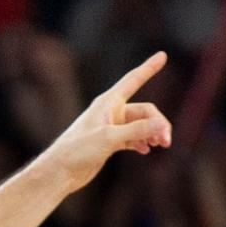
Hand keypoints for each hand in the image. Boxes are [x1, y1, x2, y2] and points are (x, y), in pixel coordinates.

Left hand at [48, 52, 171, 192]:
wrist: (60, 171)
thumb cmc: (78, 150)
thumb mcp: (109, 138)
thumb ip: (136, 130)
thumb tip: (162, 125)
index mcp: (108, 102)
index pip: (133, 80)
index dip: (149, 68)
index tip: (163, 55)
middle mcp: (111, 112)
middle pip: (145, 111)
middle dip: (158, 124)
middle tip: (166, 142)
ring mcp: (111, 127)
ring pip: (141, 125)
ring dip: (153, 133)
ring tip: (161, 145)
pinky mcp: (110, 142)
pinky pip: (133, 138)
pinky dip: (142, 142)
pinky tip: (146, 151)